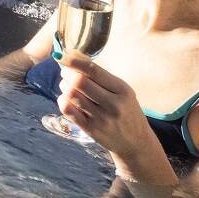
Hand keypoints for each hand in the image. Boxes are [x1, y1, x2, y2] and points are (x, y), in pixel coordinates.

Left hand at [57, 52, 174, 184]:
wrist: (136, 143)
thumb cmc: (127, 111)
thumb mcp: (122, 91)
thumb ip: (101, 76)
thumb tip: (74, 56)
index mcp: (122, 89)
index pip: (93, 70)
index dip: (73, 61)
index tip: (61, 54)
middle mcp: (113, 104)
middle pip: (79, 82)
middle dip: (67, 73)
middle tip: (65, 73)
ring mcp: (102, 118)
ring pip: (72, 95)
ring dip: (64, 86)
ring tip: (67, 86)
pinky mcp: (92, 130)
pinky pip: (69, 111)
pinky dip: (62, 101)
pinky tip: (66, 99)